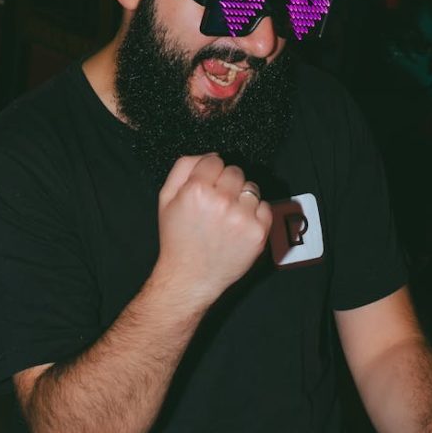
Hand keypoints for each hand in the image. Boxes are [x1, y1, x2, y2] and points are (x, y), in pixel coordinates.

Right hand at [156, 153, 271, 306]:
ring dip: (242, 197)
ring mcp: (243, 217)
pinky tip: (239, 225)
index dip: (209, 172)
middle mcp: (222, 201)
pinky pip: (265, 206)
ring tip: (228, 216)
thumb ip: (183, 168)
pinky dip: (255, 213)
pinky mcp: (258, 232)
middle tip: (216, 203)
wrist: (190, 277)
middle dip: (226, 184)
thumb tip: (210, 155)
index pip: (215, 160)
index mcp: (197, 189)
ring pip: (251, 187)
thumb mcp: (166, 198)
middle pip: (235, 171)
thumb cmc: (177, 238)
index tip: (207, 186)